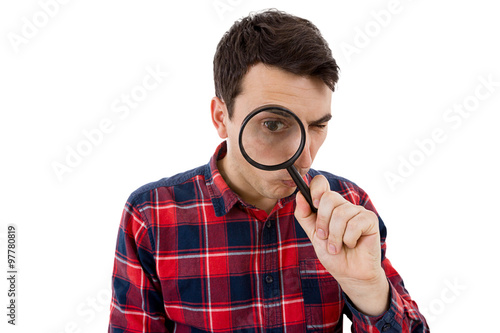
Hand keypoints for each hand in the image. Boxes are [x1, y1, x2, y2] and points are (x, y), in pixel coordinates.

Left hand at [295, 175, 389, 315]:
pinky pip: (354, 224)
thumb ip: (304, 215)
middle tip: (324, 237)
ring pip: (340, 214)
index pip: (321, 184)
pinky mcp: (370, 220)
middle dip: (322, 221)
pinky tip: (351, 245)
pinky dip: (349, 239)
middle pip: (329, 198)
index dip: (315, 188)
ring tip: (336, 247)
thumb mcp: (313, 234)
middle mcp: (344, 205)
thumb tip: (299, 195)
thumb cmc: (333, 254)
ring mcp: (358, 211)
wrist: (350, 274)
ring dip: (335, 236)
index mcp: (329, 206)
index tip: (312, 203)